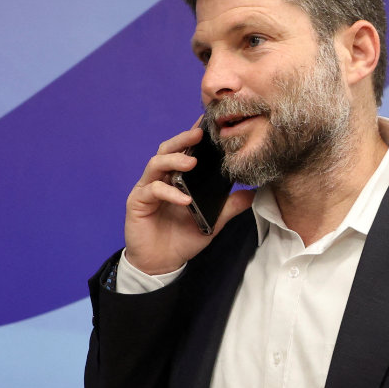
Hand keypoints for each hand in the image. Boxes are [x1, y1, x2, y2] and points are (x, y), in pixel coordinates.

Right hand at [123, 121, 253, 274]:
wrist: (161, 264)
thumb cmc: (182, 238)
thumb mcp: (212, 222)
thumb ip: (228, 207)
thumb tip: (251, 193)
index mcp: (177, 178)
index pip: (184, 151)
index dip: (193, 136)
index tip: (208, 123)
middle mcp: (161, 178)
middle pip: (167, 149)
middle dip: (183, 139)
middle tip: (199, 133)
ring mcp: (147, 188)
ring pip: (157, 163)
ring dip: (175, 160)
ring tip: (193, 162)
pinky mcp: (138, 202)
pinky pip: (153, 190)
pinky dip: (169, 192)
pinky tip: (184, 198)